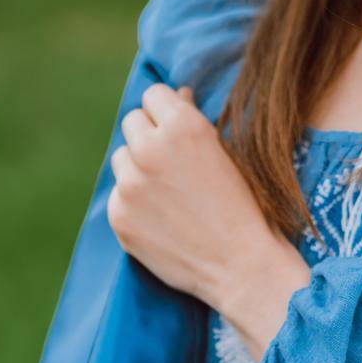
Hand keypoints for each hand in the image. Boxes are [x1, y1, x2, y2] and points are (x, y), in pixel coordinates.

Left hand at [108, 84, 308, 355]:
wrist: (241, 266)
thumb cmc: (243, 208)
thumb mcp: (227, 154)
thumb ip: (193, 122)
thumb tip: (175, 96)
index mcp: (182, 126)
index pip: (154, 95)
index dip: (167, 112)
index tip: (176, 131)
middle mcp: (150, 150)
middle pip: (132, 122)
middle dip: (149, 136)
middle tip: (172, 163)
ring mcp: (130, 185)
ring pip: (121, 159)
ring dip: (138, 169)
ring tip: (169, 195)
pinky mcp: (119, 216)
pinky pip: (118, 196)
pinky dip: (134, 204)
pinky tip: (162, 220)